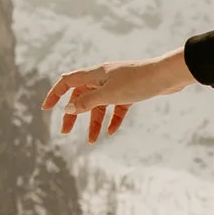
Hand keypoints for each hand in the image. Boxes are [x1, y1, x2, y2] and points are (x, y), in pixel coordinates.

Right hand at [40, 52, 194, 142]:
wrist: (167, 76)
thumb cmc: (138, 81)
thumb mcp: (108, 95)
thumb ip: (87, 102)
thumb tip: (67, 109)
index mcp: (95, 73)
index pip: (67, 81)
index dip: (55, 94)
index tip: (46, 109)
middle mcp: (103, 77)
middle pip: (81, 96)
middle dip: (73, 114)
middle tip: (65, 132)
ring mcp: (117, 84)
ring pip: (99, 104)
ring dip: (94, 122)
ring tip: (92, 140)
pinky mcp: (130, 92)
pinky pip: (116, 107)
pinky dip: (112, 119)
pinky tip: (111, 132)